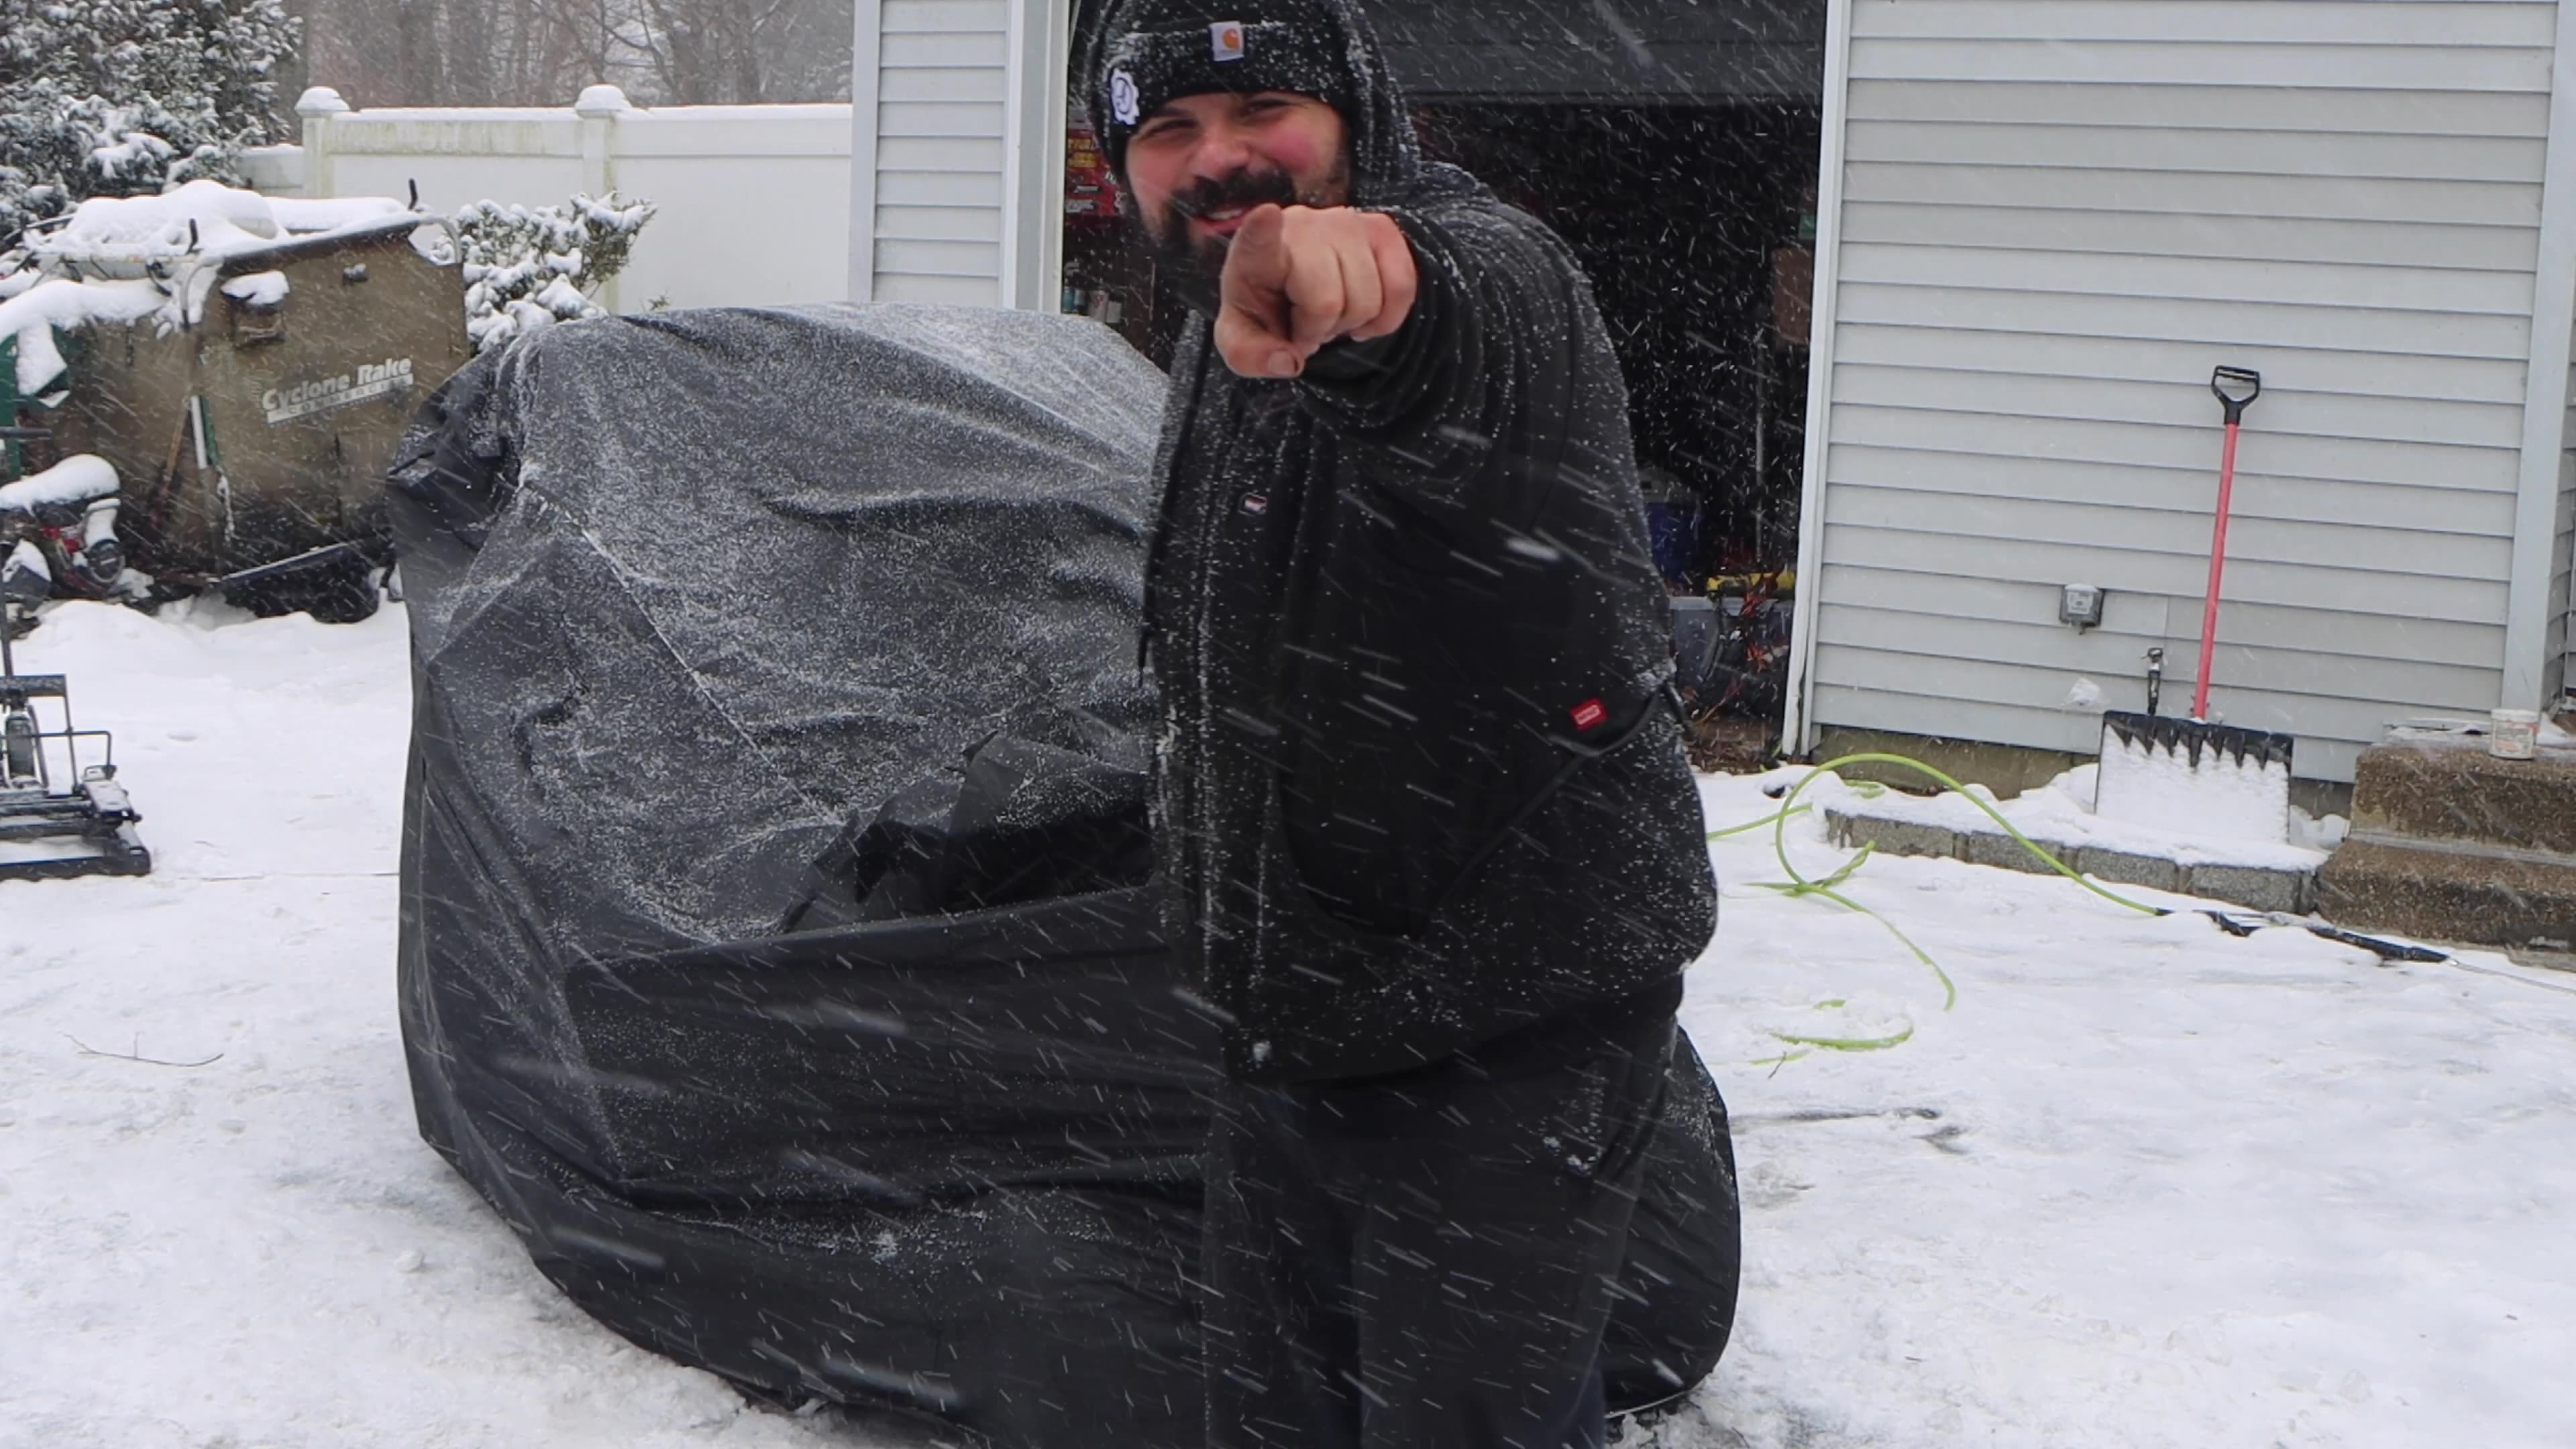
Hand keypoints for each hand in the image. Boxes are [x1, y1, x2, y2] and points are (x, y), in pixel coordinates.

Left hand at [1214, 204, 1418, 379]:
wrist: (1291, 286)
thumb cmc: (1264, 310)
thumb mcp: (1242, 341)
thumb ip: (1251, 357)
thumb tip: (1288, 361)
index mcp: (1255, 254)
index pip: (1258, 239)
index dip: (1263, 230)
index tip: (1266, 215)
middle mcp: (1301, 228)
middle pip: (1328, 302)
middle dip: (1321, 330)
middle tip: (1307, 325)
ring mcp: (1345, 223)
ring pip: (1368, 298)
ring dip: (1352, 323)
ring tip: (1330, 314)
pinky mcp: (1380, 229)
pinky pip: (1402, 285)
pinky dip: (1387, 317)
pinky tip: (1363, 317)